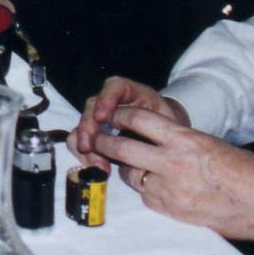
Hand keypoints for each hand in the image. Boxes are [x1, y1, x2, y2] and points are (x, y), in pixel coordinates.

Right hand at [67, 75, 189, 166]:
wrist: (170, 139)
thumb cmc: (170, 129)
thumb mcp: (170, 125)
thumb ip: (158, 130)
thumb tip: (143, 145)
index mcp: (133, 94)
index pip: (116, 87)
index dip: (106, 99)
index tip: (102, 117)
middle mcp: (113, 103)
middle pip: (92, 106)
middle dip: (87, 127)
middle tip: (88, 146)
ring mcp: (102, 119)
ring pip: (83, 124)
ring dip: (85, 145)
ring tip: (97, 165)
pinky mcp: (97, 135)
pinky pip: (82, 141)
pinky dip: (87, 155)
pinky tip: (98, 167)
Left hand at [89, 105, 253, 242]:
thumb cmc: (241, 170)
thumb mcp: (208, 143)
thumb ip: (178, 140)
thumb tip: (153, 138)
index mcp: (183, 138)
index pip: (138, 119)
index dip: (119, 115)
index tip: (109, 114)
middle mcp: (172, 161)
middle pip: (122, 147)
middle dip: (104, 142)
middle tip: (95, 138)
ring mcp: (168, 188)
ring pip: (130, 174)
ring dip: (125, 168)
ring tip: (126, 163)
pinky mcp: (169, 209)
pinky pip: (144, 196)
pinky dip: (144, 190)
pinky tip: (152, 186)